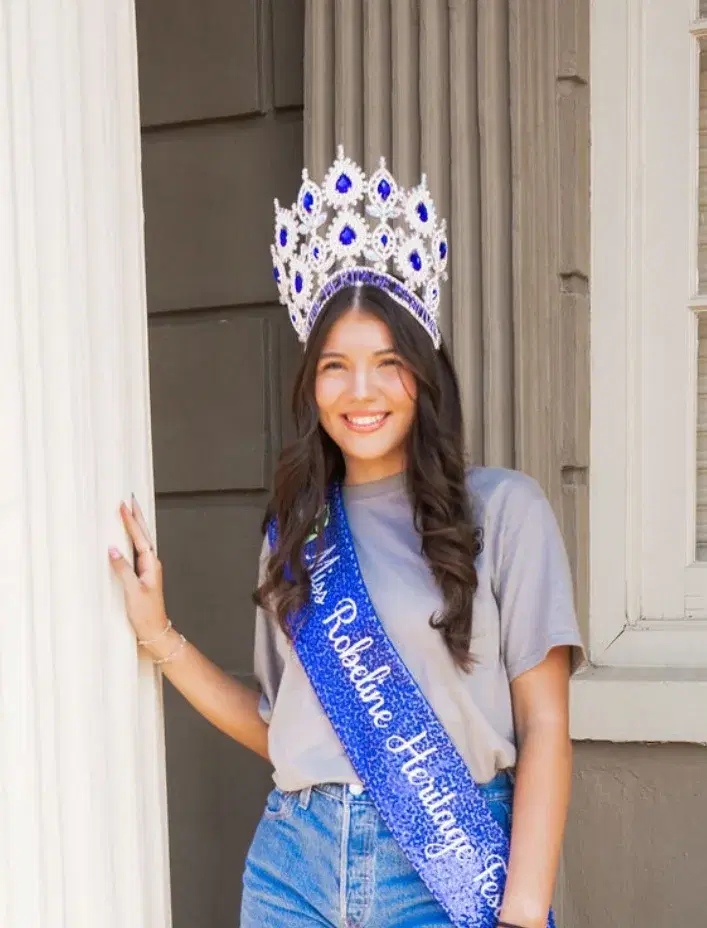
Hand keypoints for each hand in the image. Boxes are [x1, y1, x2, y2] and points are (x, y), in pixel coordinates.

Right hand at [109, 495, 168, 646]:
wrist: (154, 631)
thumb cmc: (146, 614)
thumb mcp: (132, 591)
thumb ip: (123, 569)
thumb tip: (112, 549)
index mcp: (151, 565)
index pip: (140, 537)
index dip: (131, 522)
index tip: (123, 506)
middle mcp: (151, 564)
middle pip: (143, 535)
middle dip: (136, 517)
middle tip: (130, 500)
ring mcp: (147, 570)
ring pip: (140, 542)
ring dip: (135, 527)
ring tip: (129, 512)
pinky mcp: (141, 577)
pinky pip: (135, 552)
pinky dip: (131, 541)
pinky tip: (126, 539)